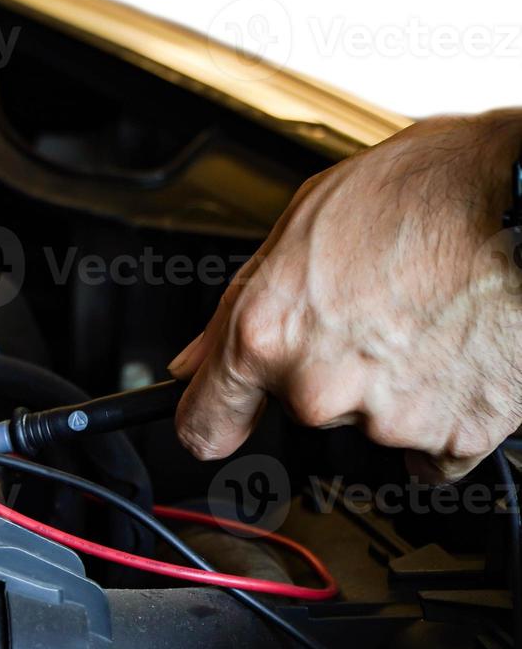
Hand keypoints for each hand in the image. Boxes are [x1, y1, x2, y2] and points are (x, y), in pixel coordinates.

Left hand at [170, 110, 521, 481]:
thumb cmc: (423, 196)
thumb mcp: (301, 224)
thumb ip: (238, 306)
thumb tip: (192, 361)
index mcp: (266, 334)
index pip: (203, 424)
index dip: (211, 421)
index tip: (217, 422)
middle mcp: (319, 388)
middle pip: (302, 408)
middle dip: (327, 369)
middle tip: (369, 313)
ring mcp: (388, 420)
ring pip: (370, 421)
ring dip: (389, 386)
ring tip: (422, 320)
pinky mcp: (456, 438)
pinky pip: (432, 452)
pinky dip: (441, 416)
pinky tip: (452, 360)